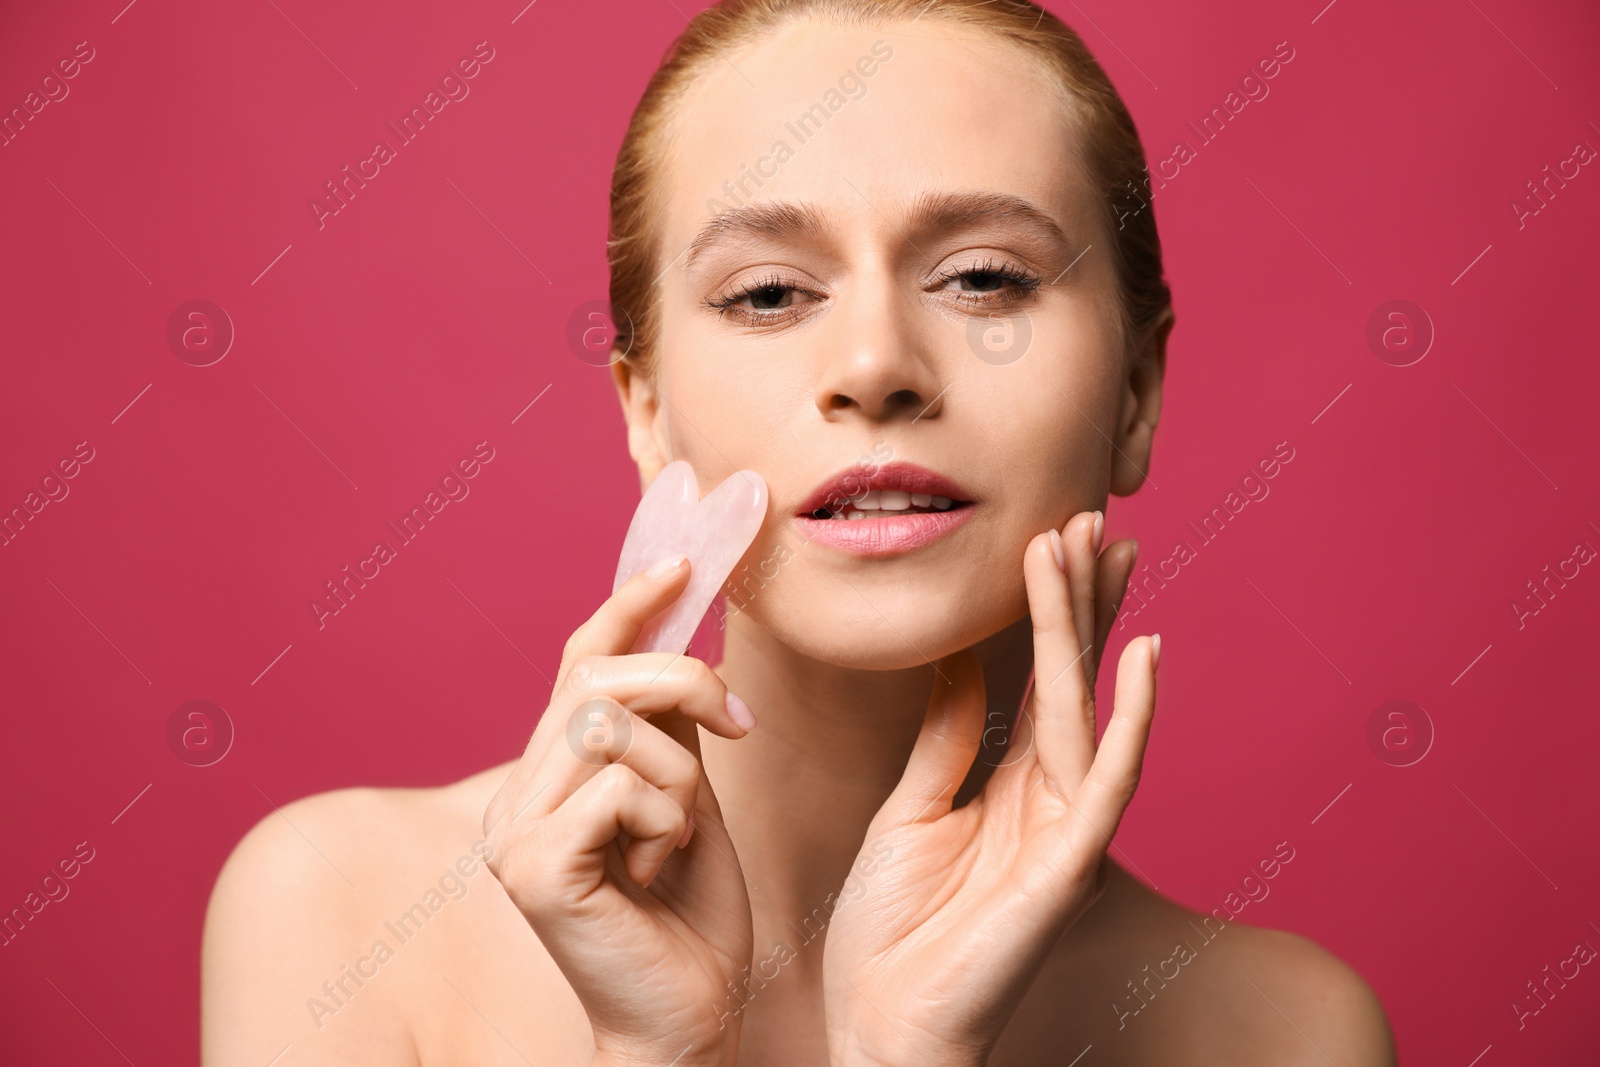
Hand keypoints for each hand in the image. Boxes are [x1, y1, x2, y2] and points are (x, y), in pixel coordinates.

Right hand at [482, 555, 757, 1066]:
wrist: (685, 1020)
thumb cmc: (689, 918)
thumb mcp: (687, 799)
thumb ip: (668, 731)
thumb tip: (676, 649)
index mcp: (544, 778)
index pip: (578, 665)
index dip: (628, 605)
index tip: (684, 562)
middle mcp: (513, 798)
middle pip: (594, 680)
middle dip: (682, 682)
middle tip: (738, 727)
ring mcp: (513, 834)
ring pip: (610, 727)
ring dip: (679, 775)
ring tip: (679, 837)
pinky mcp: (534, 869)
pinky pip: (620, 787)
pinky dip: (667, 819)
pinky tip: (657, 871)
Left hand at [822, 511, 1156, 1065]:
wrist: (880, 1027)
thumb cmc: (894, 933)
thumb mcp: (911, 807)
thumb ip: (945, 736)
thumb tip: (958, 658)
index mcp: (1010, 785)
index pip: (1040, 679)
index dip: (1052, 610)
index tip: (1061, 539)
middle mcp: (1047, 798)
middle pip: (1073, 679)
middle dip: (1081, 599)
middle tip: (1093, 517)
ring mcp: (1063, 831)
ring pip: (1084, 708)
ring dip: (1089, 628)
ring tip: (1095, 551)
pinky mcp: (1067, 868)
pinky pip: (1109, 783)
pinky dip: (1134, 720)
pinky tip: (1151, 657)